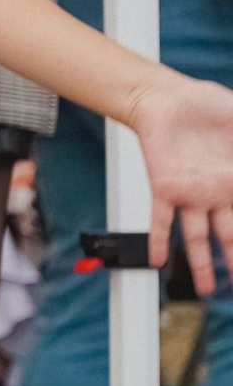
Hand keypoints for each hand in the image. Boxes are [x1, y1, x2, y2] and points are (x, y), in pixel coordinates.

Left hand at [125, 67, 232, 292]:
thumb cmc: (209, 106)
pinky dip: (158, 240)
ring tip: (205, 288)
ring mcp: (190, 193)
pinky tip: (158, 261)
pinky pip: (159, 220)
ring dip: (200, 264)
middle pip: (228, 236)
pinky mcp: (164, 187)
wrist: (170, 97)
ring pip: (196, 237)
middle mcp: (215, 194)